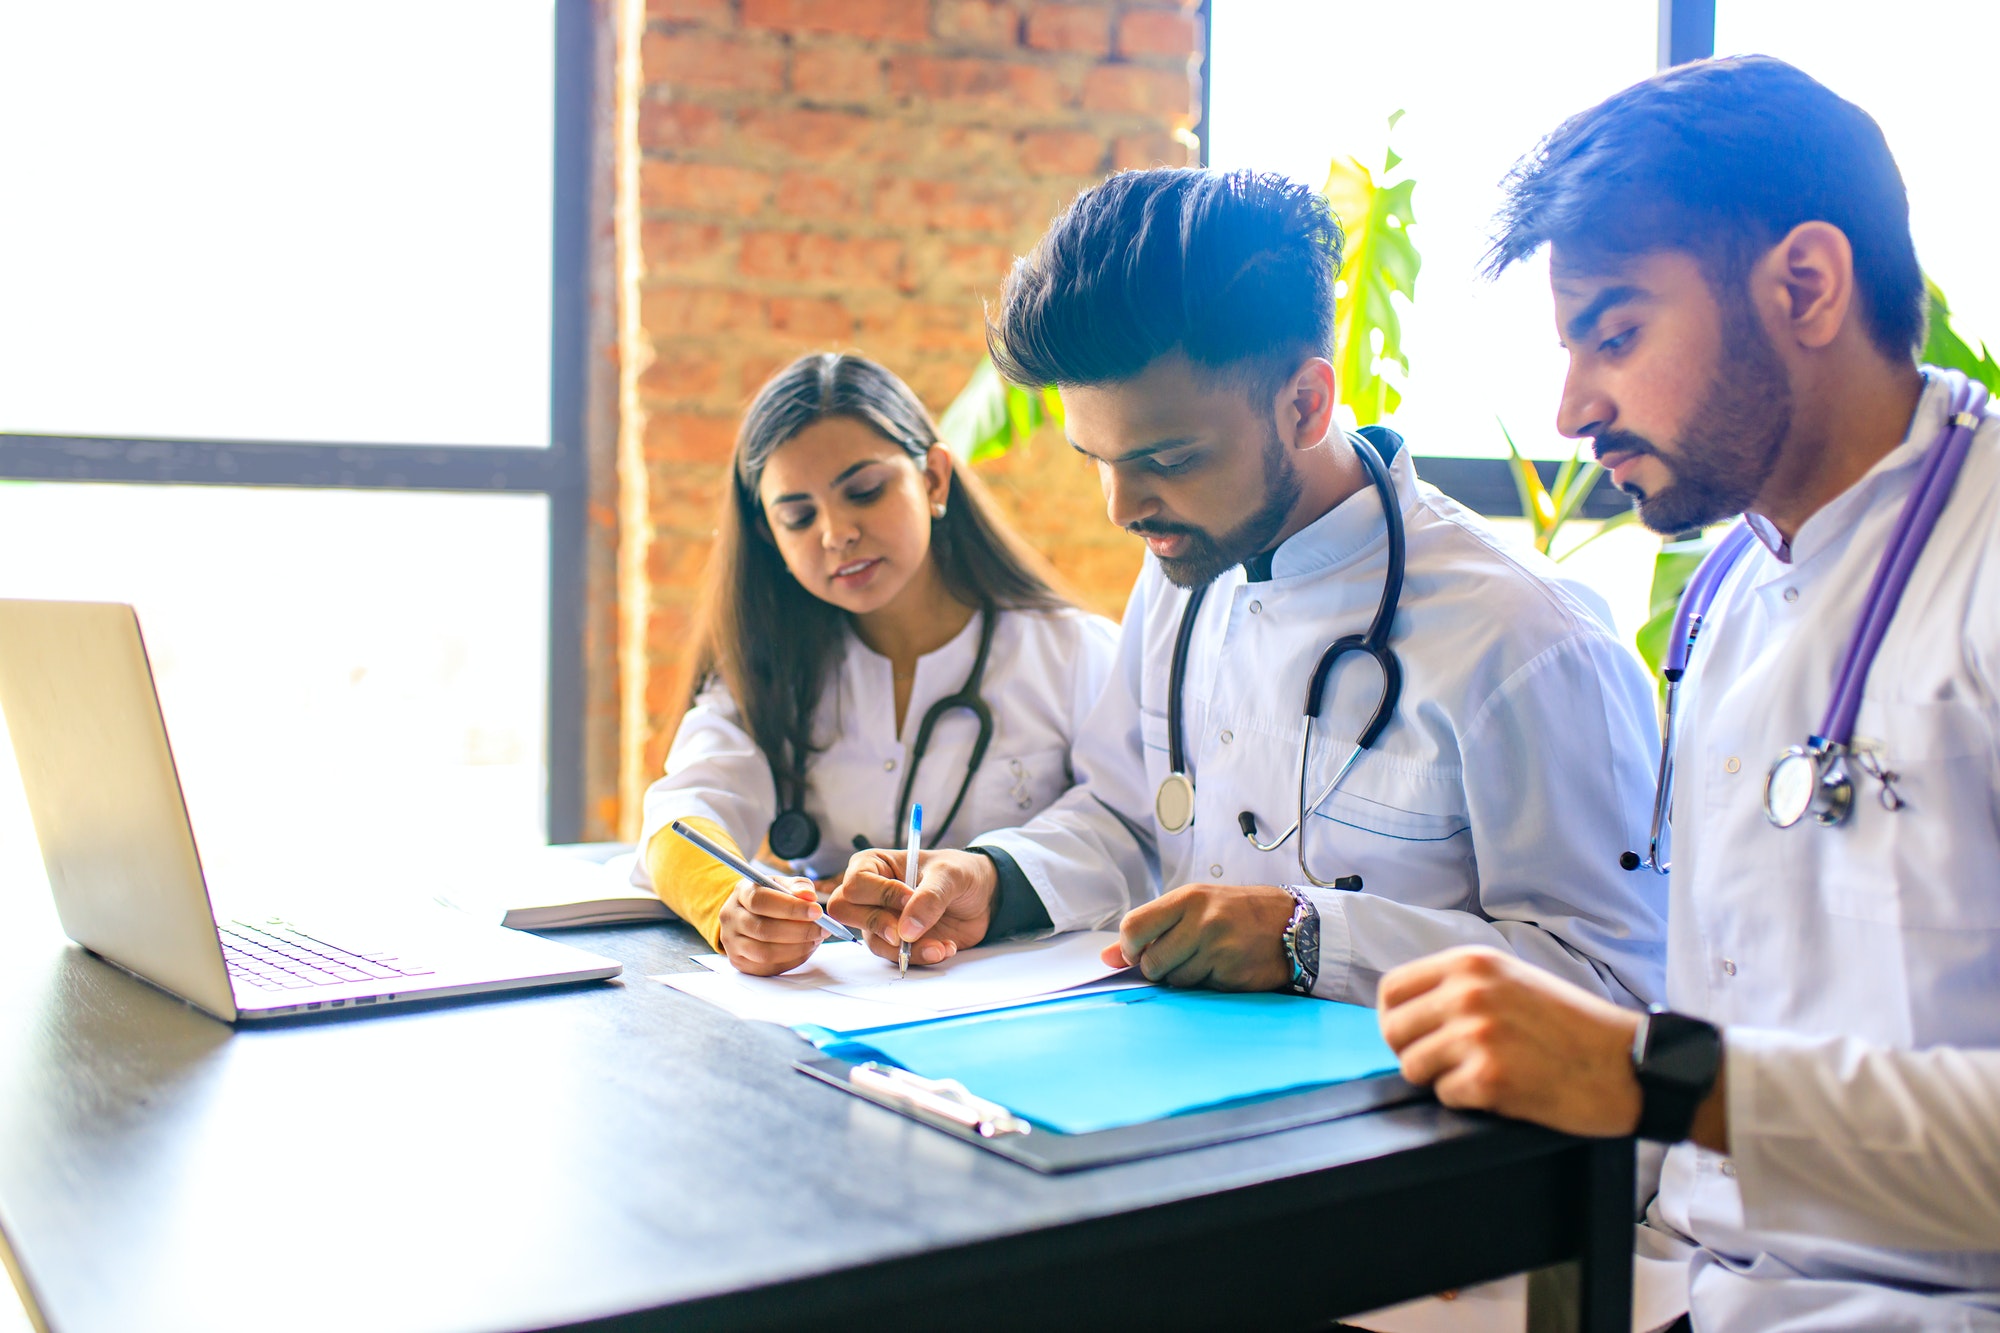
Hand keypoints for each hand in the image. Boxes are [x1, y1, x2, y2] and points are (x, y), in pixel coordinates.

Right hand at [716, 876, 825, 976]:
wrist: (749, 914)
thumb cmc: (770, 897)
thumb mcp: (782, 884)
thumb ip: (797, 886)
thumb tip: (809, 897)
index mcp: (741, 893)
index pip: (761, 901)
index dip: (791, 908)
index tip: (817, 911)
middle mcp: (731, 918)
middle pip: (763, 930)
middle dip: (799, 931)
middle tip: (823, 929)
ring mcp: (732, 943)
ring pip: (765, 953)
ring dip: (797, 948)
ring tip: (815, 939)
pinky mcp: (739, 962)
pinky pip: (768, 967)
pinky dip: (791, 960)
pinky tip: (804, 949)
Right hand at [827, 848, 995, 966]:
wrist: (983, 897)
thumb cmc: (959, 873)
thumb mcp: (949, 875)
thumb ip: (929, 898)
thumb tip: (906, 931)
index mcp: (874, 865)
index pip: (856, 883)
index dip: (880, 893)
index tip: (909, 897)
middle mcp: (871, 894)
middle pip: (846, 912)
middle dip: (877, 924)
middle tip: (905, 933)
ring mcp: (882, 919)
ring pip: (873, 940)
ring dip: (907, 949)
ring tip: (940, 945)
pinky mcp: (897, 942)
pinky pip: (896, 956)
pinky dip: (920, 957)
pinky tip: (944, 948)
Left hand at [1099, 883, 1293, 990]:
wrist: (1291, 923)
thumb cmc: (1235, 913)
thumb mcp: (1193, 908)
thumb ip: (1150, 929)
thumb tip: (1105, 958)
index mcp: (1187, 899)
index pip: (1133, 927)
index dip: (1129, 948)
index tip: (1138, 953)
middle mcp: (1202, 921)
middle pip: (1151, 962)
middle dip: (1158, 969)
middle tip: (1179, 957)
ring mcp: (1219, 949)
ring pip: (1176, 981)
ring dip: (1186, 977)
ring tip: (1208, 958)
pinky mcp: (1233, 974)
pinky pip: (1202, 990)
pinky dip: (1208, 984)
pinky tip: (1225, 967)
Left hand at [1376, 946, 1642, 1136]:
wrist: (1630, 1064)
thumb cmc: (1574, 1028)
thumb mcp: (1512, 981)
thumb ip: (1460, 987)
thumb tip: (1407, 1011)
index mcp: (1471, 963)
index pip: (1391, 990)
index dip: (1396, 1019)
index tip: (1413, 1036)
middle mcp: (1468, 992)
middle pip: (1394, 1031)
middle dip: (1415, 1052)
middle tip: (1452, 1063)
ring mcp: (1476, 1034)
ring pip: (1413, 1067)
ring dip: (1443, 1079)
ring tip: (1484, 1073)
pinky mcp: (1488, 1077)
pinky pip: (1445, 1096)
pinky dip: (1470, 1101)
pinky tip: (1504, 1090)